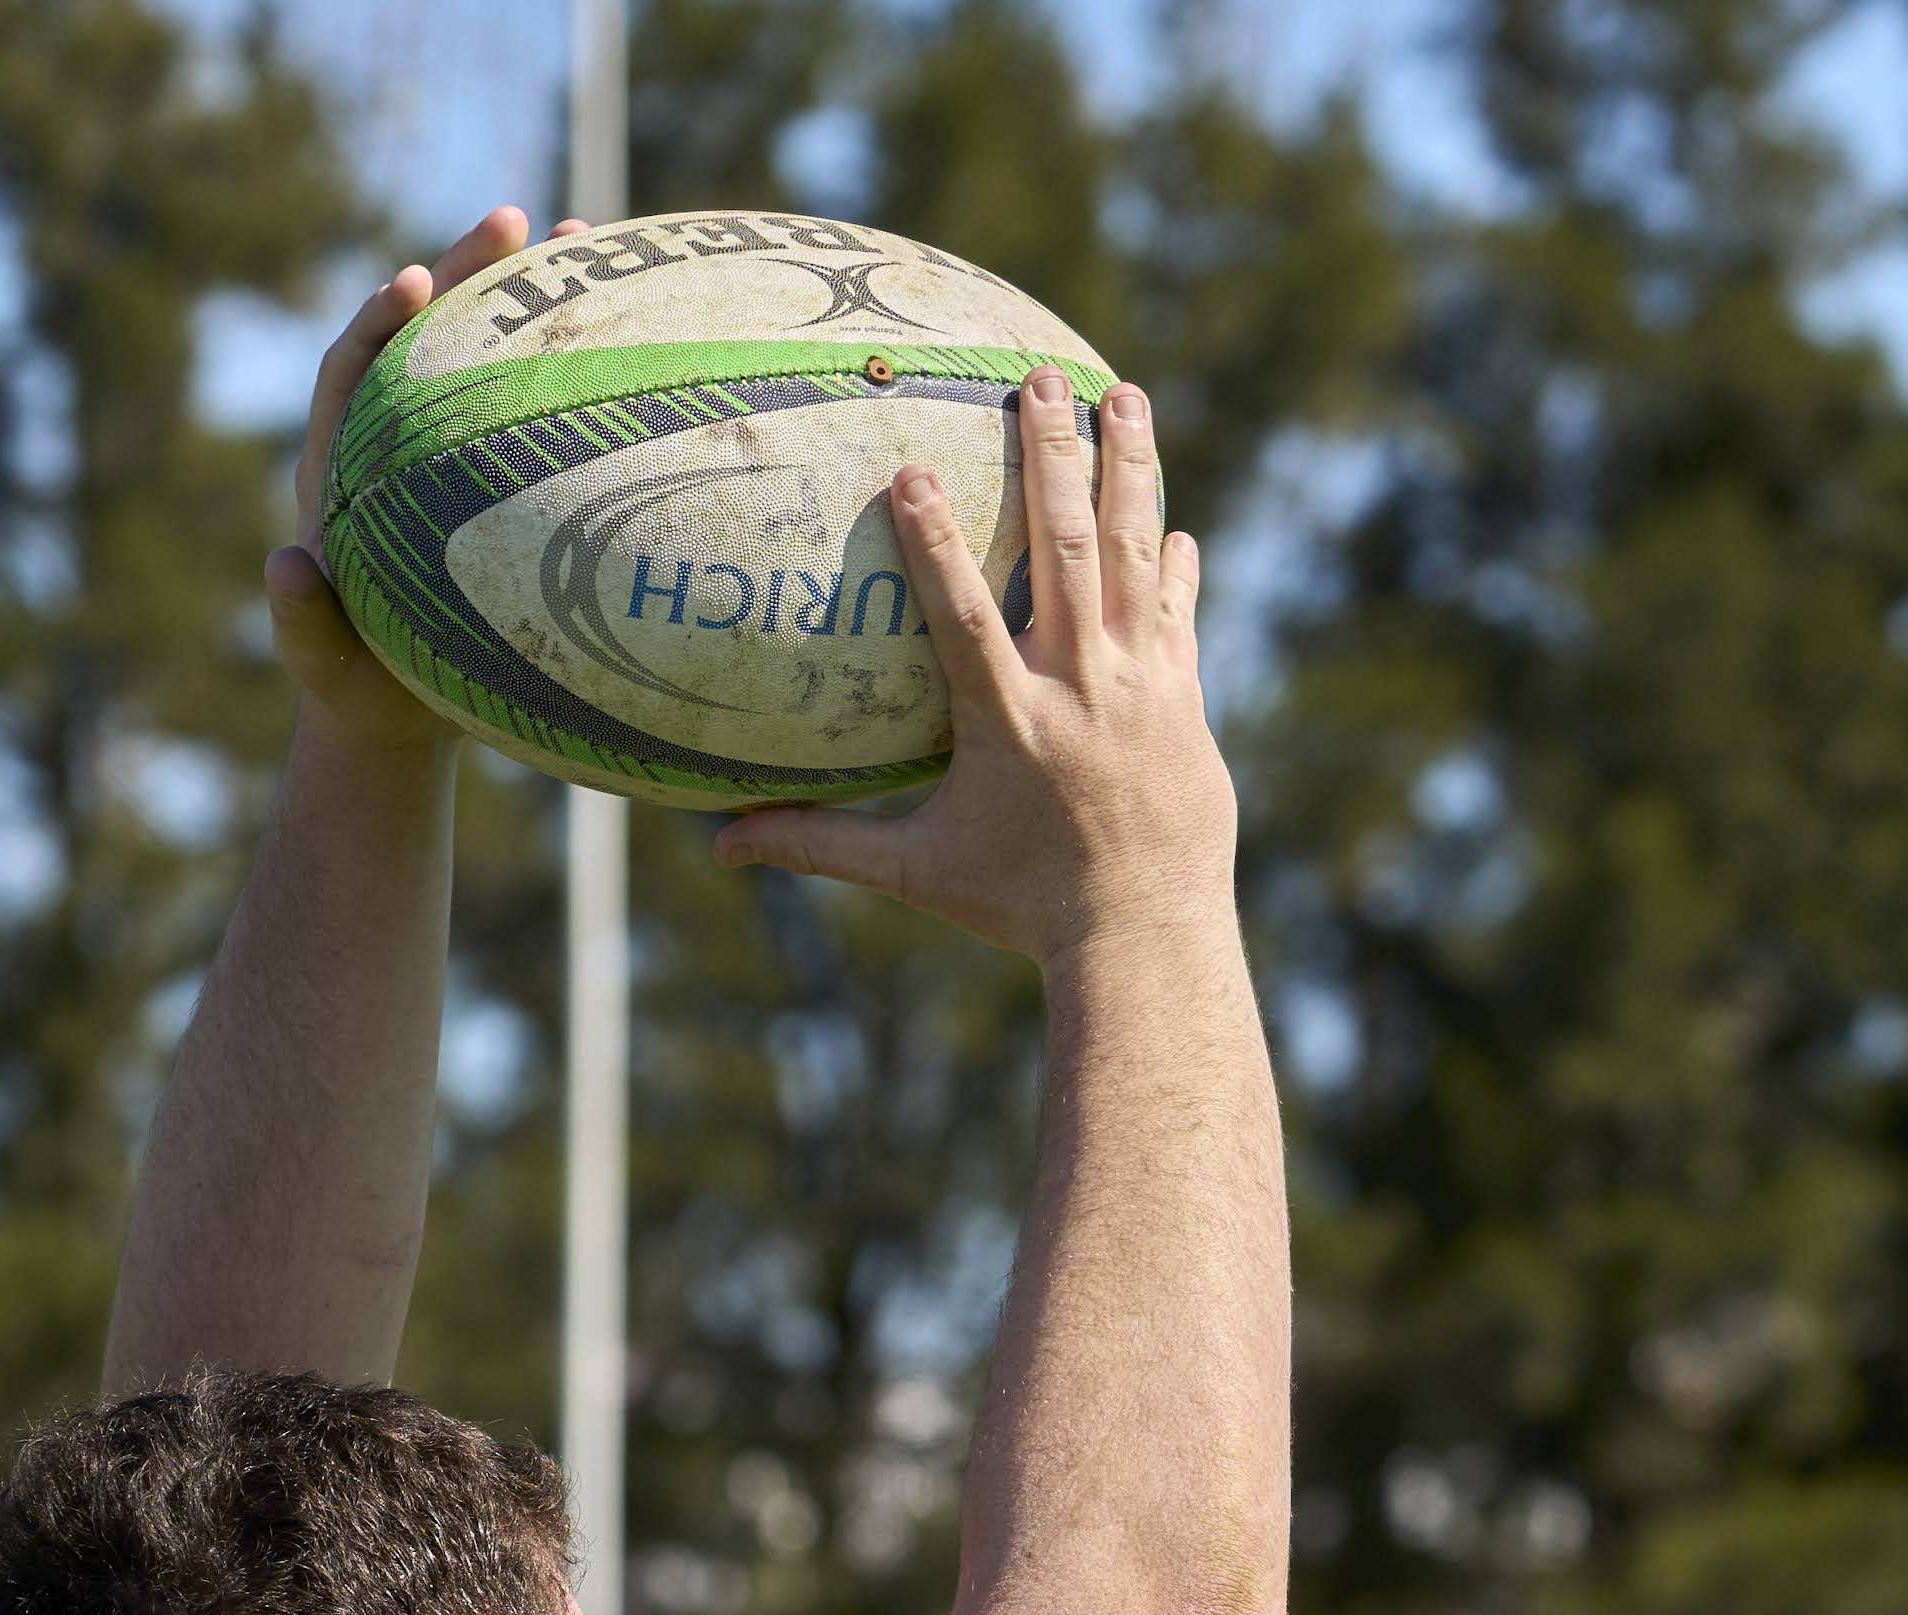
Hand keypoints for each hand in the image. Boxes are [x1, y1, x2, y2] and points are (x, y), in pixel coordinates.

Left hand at [269, 206, 581, 758]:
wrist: (398, 706)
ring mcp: (449, 453)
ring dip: (527, 295)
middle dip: (466, 272)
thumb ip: (301, 625)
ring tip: (585, 236)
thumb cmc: (361, 690)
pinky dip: (567, 363)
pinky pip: (531, 405)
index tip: (413, 282)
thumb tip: (284, 566)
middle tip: (518, 220)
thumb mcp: (328, 670)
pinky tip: (630, 327)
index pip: (351, 375)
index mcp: (343, 471)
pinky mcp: (496, 475)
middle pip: (423, 335)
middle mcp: (392, 442)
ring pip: (484, 356)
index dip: (378, 325)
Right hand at [712, 371, 1235, 960]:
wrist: (1147, 938)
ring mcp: (1144, 687)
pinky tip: (1167, 512)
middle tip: (1038, 382)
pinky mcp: (1185, 697)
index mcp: (1009, 725)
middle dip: (1052, 457)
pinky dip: (1170, 558)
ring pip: (1135, 555)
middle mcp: (1082, 690)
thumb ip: (820, 844)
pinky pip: (1178, 609)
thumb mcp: (916, 872)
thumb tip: (721, 846)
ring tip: (1122, 393)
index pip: (963, 619)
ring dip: (1129, 467)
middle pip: (1067, 552)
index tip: (914, 468)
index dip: (934, 544)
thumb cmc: (1018, 904)